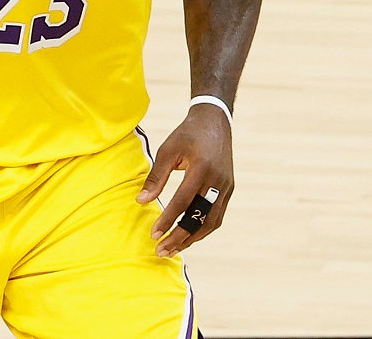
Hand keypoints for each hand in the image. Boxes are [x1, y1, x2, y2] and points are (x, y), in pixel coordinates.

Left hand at [136, 103, 233, 256]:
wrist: (215, 122)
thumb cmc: (187, 134)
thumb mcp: (167, 150)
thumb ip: (156, 177)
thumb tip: (142, 201)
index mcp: (202, 168)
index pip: (183, 202)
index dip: (168, 220)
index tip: (154, 235)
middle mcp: (218, 181)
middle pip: (200, 218)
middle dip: (180, 237)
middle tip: (161, 250)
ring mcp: (226, 187)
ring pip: (211, 221)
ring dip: (192, 238)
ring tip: (173, 248)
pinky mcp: (229, 189)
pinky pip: (217, 216)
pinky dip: (202, 229)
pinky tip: (188, 236)